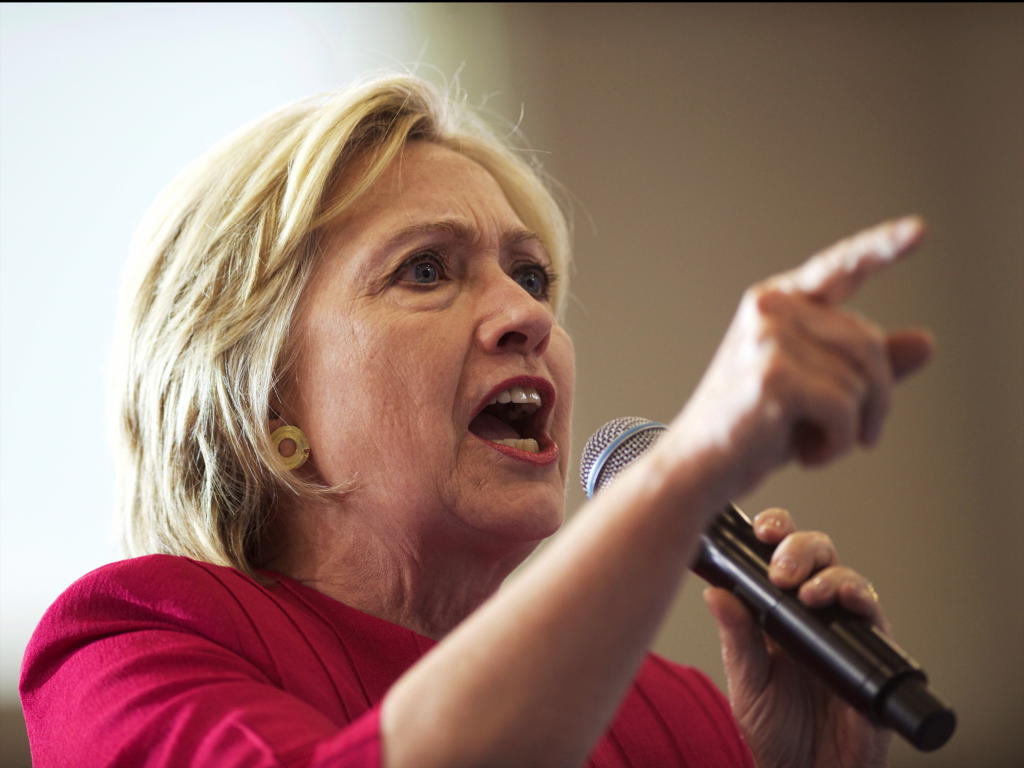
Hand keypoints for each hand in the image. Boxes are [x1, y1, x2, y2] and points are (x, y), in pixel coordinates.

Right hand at [668, 217, 933, 501]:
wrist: (699, 464)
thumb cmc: (754, 427)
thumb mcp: (818, 390)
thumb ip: (868, 365)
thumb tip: (926, 342)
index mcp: (779, 301)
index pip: (838, 269)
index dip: (880, 247)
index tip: (919, 231)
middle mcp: (771, 307)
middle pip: (869, 343)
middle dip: (877, 399)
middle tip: (855, 435)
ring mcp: (768, 336)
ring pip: (862, 380)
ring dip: (853, 426)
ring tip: (815, 443)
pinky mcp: (773, 373)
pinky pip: (844, 408)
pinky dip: (837, 443)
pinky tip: (806, 454)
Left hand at [704, 508, 892, 767]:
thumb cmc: (774, 731)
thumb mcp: (746, 680)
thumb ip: (736, 637)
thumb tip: (715, 592)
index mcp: (775, 608)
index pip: (778, 553)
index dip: (775, 532)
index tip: (761, 530)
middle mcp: (812, 611)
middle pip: (815, 553)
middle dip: (799, 547)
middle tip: (780, 569)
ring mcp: (843, 629)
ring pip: (845, 577)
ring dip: (827, 574)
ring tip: (805, 590)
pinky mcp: (871, 653)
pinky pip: (872, 616)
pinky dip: (859, 600)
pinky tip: (843, 602)